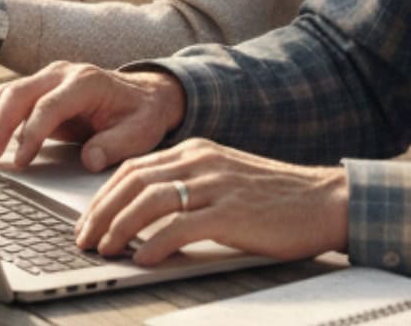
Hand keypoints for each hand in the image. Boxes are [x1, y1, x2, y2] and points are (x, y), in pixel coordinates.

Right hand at [0, 62, 185, 172]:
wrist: (147, 95)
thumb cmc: (141, 113)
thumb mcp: (139, 133)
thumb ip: (114, 146)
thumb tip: (89, 160)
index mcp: (86, 82)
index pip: (49, 106)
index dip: (31, 134)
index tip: (20, 160)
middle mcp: (63, 74)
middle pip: (20, 93)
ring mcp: (50, 78)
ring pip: (9, 92)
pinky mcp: (41, 88)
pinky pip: (10, 97)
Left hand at [74, 139, 348, 264]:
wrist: (326, 201)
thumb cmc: (277, 198)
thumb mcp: (225, 180)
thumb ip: (189, 187)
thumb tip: (146, 216)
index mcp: (196, 151)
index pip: (134, 168)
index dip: (104, 196)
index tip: (87, 220)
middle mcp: (201, 162)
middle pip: (133, 182)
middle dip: (101, 212)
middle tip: (84, 239)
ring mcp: (216, 186)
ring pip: (149, 201)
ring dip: (119, 227)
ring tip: (105, 249)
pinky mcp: (232, 213)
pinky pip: (181, 226)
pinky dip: (155, 243)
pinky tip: (142, 259)